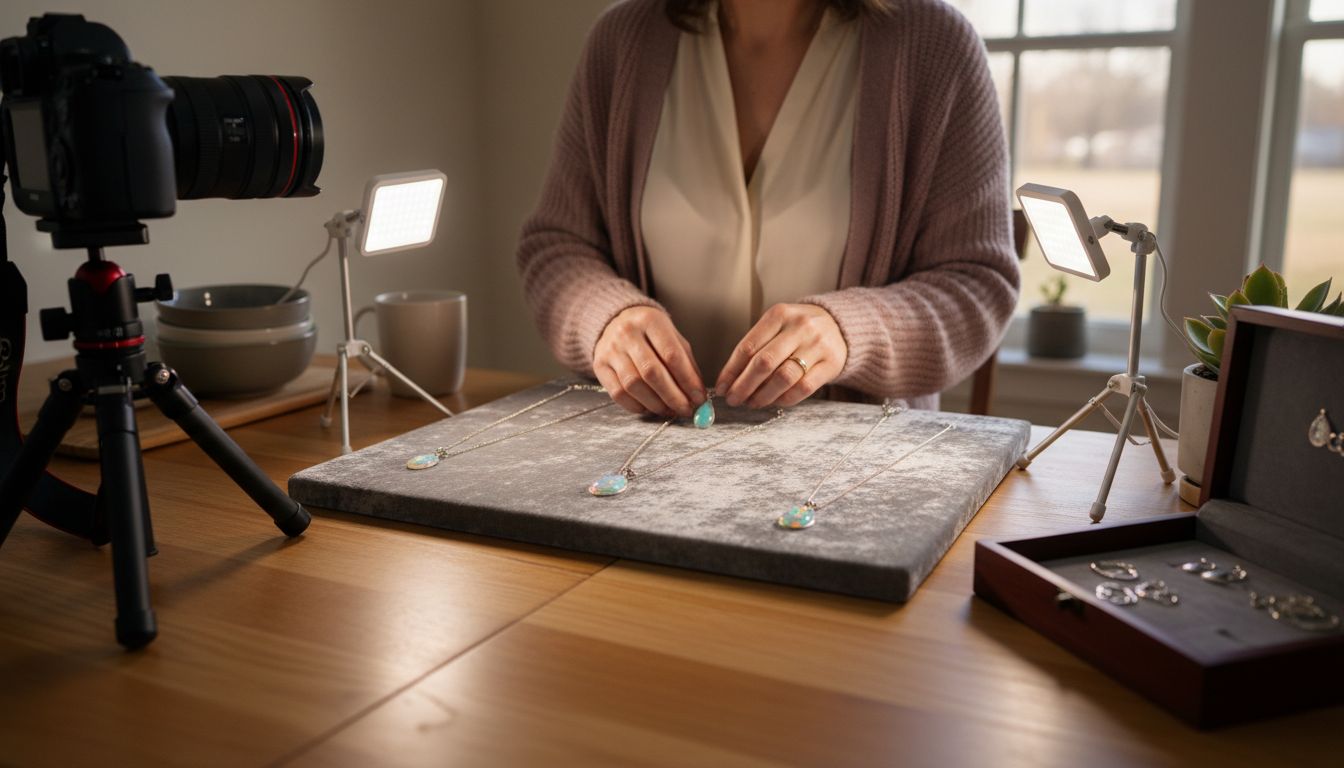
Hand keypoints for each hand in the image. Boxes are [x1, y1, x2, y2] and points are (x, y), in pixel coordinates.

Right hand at [594, 306, 705, 417]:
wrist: (615, 323)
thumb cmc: (651, 334)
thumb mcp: (672, 337)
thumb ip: (686, 363)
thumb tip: (697, 394)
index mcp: (650, 320)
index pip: (671, 355)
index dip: (687, 380)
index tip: (699, 398)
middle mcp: (627, 333)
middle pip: (651, 372)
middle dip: (672, 396)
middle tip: (686, 410)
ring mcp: (610, 349)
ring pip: (634, 385)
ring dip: (656, 404)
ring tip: (670, 411)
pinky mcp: (599, 366)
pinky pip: (618, 393)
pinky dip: (637, 406)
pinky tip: (650, 408)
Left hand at [716, 303, 845, 407]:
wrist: (839, 326)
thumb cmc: (797, 330)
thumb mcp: (777, 326)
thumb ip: (755, 348)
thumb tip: (730, 381)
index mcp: (779, 315)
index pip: (748, 347)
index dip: (731, 371)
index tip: (721, 388)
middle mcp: (799, 327)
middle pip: (764, 363)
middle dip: (744, 386)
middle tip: (733, 400)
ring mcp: (817, 345)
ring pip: (783, 377)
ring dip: (763, 395)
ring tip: (752, 403)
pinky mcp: (831, 363)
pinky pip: (803, 388)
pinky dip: (785, 399)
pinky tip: (774, 401)